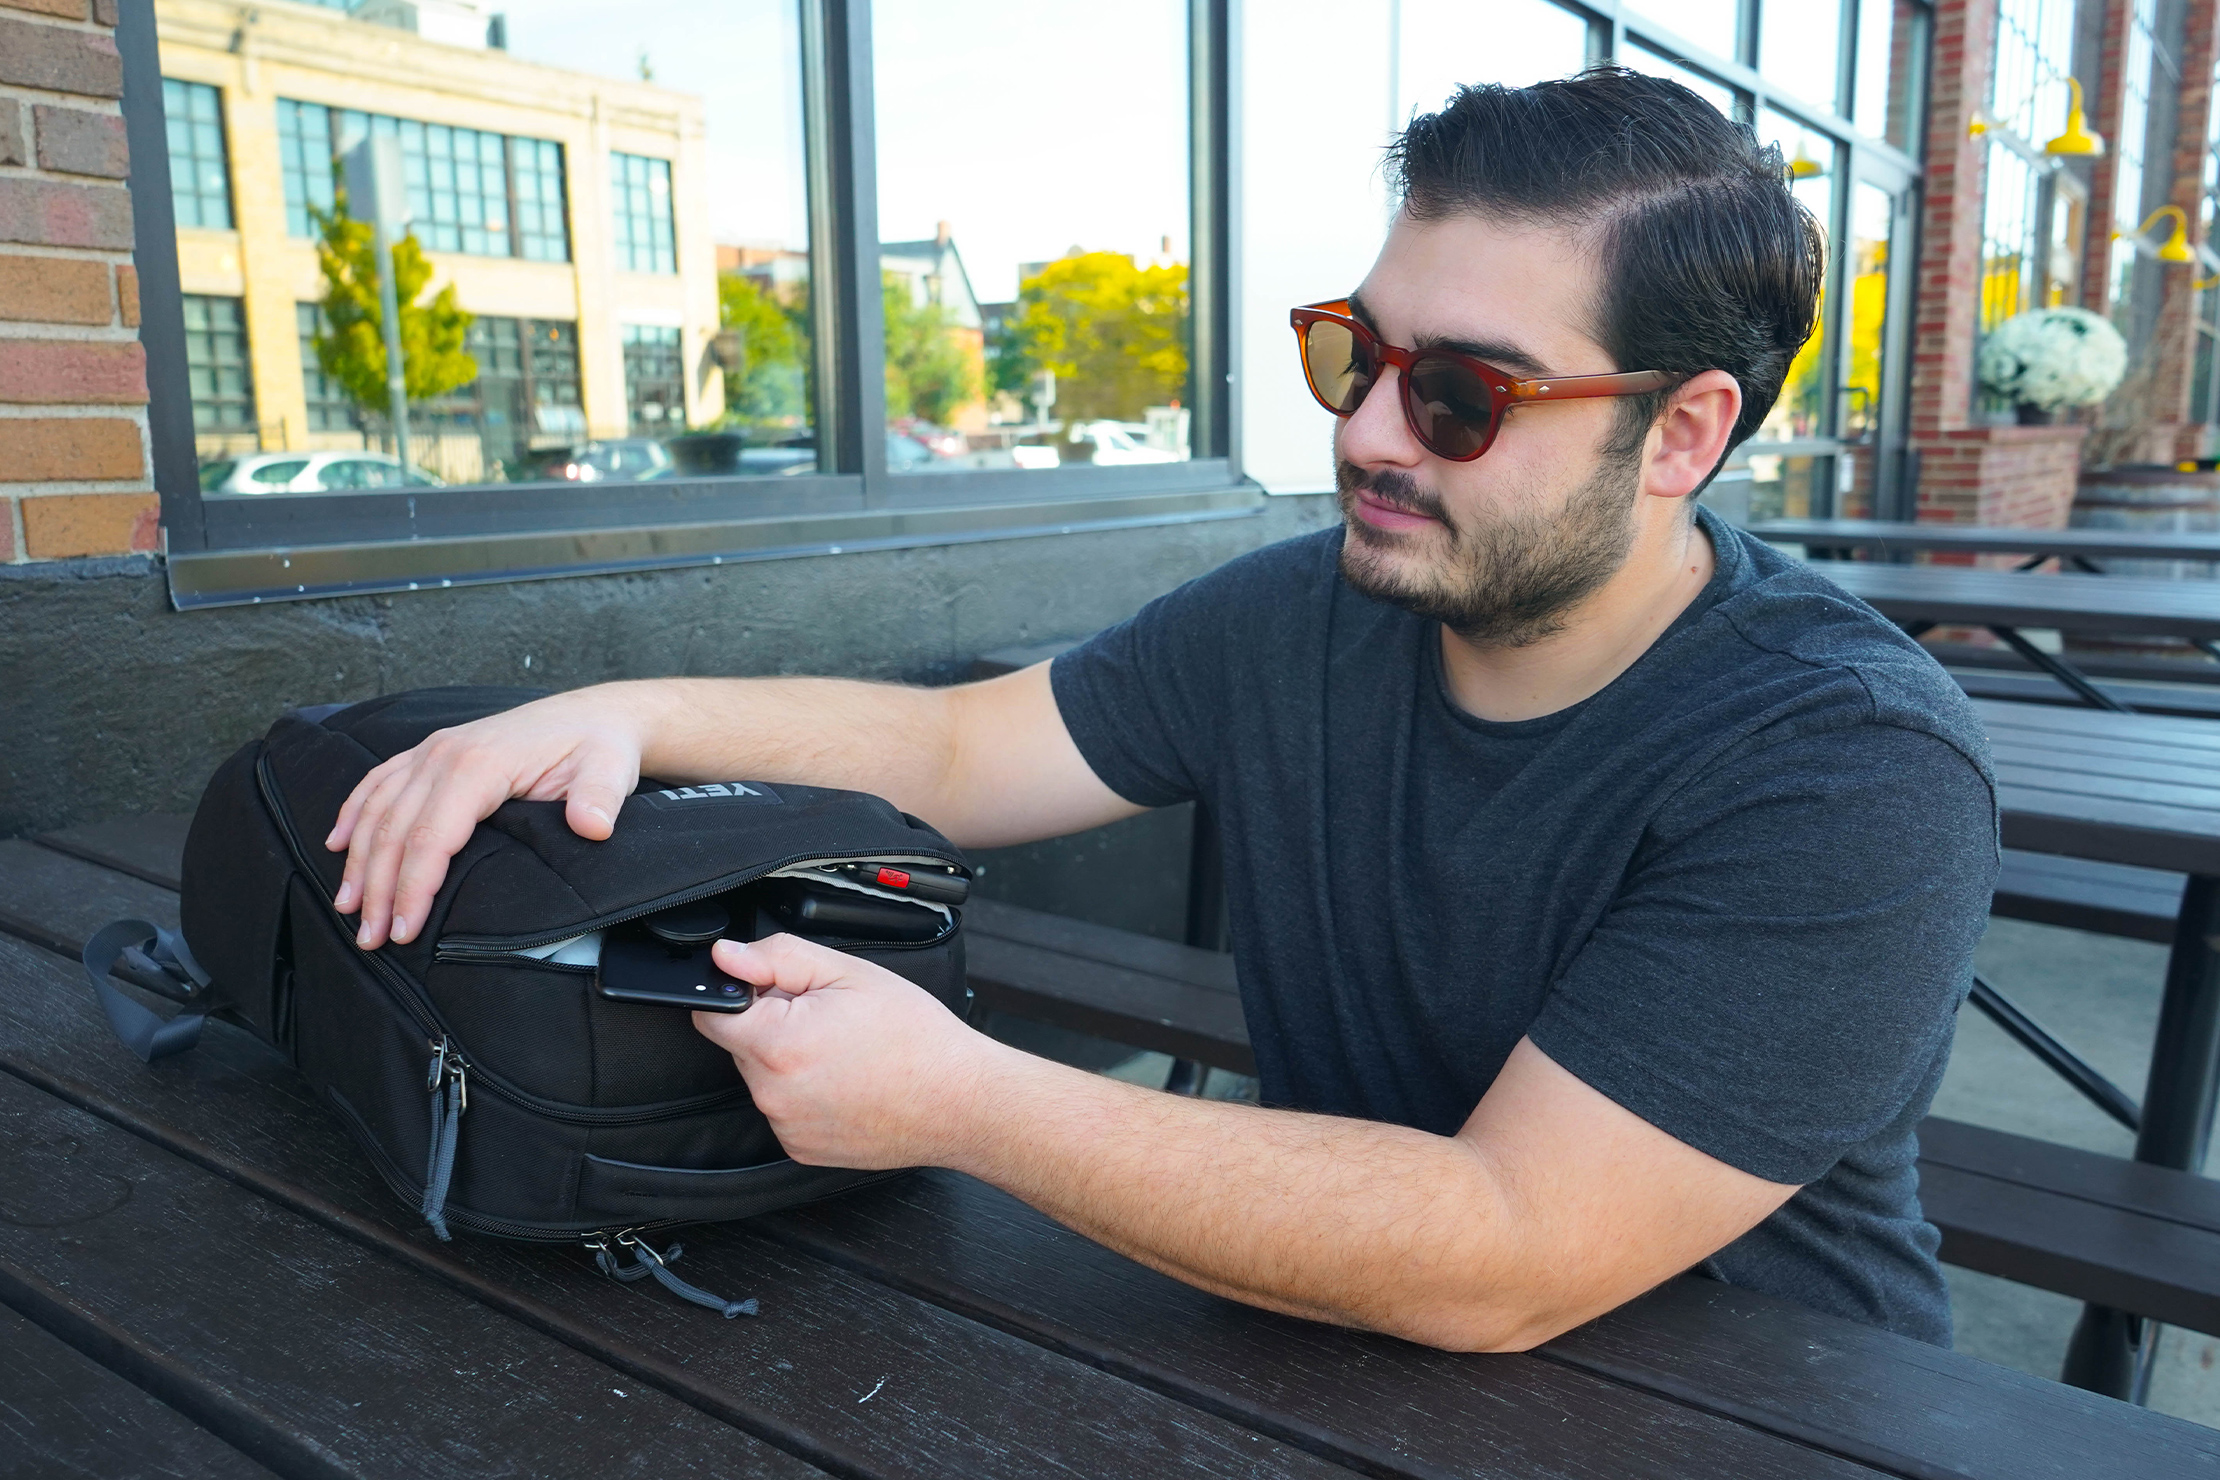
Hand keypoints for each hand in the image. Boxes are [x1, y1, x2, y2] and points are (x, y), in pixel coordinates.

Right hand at [325, 688, 648, 948]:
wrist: (593, 715)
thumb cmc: (598, 747)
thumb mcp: (609, 770)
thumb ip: (599, 798)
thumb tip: (593, 826)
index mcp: (480, 764)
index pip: (431, 837)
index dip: (413, 888)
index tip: (405, 930)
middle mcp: (444, 754)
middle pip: (394, 830)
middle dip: (378, 889)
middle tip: (371, 938)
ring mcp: (432, 750)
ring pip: (376, 809)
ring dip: (357, 861)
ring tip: (348, 910)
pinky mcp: (431, 752)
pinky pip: (378, 782)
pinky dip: (352, 814)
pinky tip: (336, 845)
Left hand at [693, 934, 1006, 1169]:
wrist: (958, 1100)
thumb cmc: (915, 1036)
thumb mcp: (848, 972)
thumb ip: (776, 957)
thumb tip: (726, 956)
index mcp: (778, 1042)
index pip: (712, 1013)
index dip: (744, 993)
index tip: (778, 991)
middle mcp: (773, 1092)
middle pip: (741, 1045)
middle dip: (773, 1025)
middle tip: (828, 1019)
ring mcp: (786, 1126)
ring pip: (763, 1078)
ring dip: (788, 1061)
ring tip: (844, 1053)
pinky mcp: (800, 1149)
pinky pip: (784, 1110)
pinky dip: (804, 1095)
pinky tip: (845, 1083)